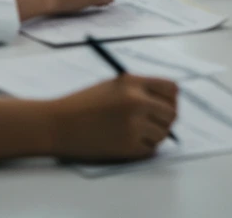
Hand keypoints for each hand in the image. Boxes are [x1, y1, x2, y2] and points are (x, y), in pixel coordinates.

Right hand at [49, 75, 177, 161]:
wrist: (59, 124)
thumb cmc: (84, 102)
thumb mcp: (114, 85)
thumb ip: (140, 90)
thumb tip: (166, 103)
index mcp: (133, 82)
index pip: (172, 89)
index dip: (170, 98)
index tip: (164, 104)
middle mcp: (137, 102)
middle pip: (172, 113)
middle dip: (166, 119)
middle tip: (155, 122)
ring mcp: (133, 125)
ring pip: (163, 134)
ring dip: (155, 135)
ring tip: (138, 132)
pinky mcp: (127, 148)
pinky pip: (150, 150)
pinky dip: (144, 148)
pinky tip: (129, 142)